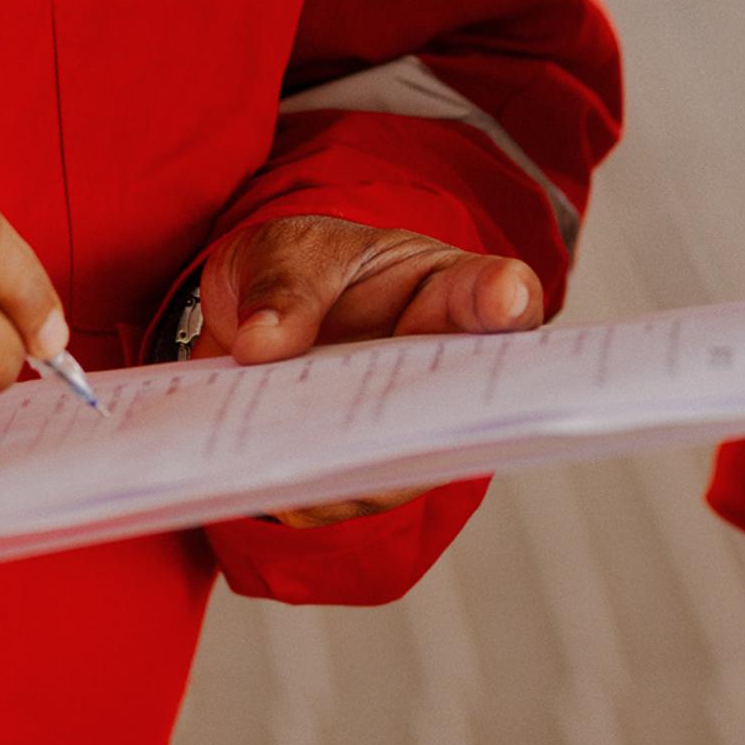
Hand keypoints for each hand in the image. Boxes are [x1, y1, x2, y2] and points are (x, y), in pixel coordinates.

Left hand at [192, 215, 544, 524]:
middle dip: (441, 412)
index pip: (491, 290)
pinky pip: (352, 492)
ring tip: (309, 462)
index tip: (504, 298)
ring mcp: (400, 420)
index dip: (508, 299)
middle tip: (399, 419)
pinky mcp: (359, 466)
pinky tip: (282, 488)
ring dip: (362, 464)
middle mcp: (435, 361)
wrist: (237, 311)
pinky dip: (317, 493)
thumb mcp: (282, 252)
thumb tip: (261, 346)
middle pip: (466, 396)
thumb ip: (282, 290)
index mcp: (439, 285)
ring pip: (410, 460)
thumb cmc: (289, 266)